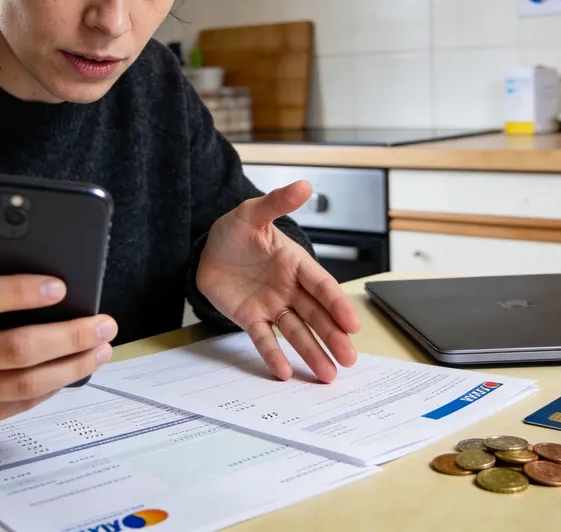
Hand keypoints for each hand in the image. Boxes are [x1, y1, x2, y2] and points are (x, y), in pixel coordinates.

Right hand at [0, 257, 116, 429]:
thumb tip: (26, 256)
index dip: (19, 291)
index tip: (60, 286)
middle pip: (13, 349)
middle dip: (68, 335)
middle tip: (103, 323)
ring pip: (24, 383)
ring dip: (72, 366)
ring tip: (101, 348)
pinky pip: (20, 403)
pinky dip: (54, 385)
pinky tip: (75, 367)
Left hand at [197, 181, 360, 382]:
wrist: (207, 249)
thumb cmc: (236, 231)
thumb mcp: (252, 212)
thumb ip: (277, 202)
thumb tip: (304, 185)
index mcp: (295, 263)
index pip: (322, 286)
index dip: (337, 305)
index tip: (353, 324)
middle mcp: (289, 288)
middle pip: (316, 315)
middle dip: (333, 336)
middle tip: (350, 358)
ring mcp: (271, 305)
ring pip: (296, 331)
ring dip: (312, 352)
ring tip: (328, 375)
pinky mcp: (251, 318)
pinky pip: (264, 338)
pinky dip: (273, 355)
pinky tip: (285, 372)